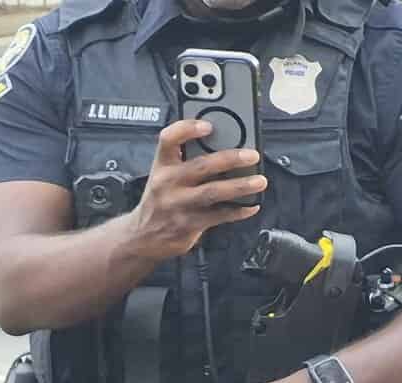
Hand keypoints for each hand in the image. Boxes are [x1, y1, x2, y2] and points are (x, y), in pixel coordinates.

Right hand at [127, 121, 267, 261]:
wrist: (142, 237)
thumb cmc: (160, 201)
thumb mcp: (163, 176)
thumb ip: (187, 161)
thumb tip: (226, 147)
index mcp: (162, 166)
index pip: (168, 139)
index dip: (187, 129)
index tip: (208, 126)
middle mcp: (167, 183)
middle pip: (201, 166)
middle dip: (230, 158)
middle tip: (252, 155)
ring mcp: (178, 205)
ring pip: (213, 192)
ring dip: (240, 186)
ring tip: (259, 181)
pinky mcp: (187, 225)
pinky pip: (218, 216)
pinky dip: (238, 211)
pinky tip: (250, 206)